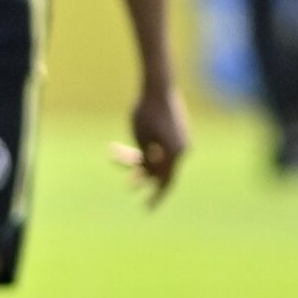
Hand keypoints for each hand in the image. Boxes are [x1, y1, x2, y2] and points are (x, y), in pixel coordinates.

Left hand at [111, 80, 189, 205]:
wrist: (158, 88)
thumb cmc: (146, 112)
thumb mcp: (140, 137)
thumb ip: (145, 158)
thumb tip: (148, 176)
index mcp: (175, 152)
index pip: (166, 182)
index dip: (156, 197)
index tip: (147, 209)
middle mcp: (182, 149)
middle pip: (161, 171)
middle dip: (143, 177)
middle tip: (130, 187)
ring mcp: (181, 142)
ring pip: (158, 159)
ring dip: (137, 159)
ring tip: (115, 154)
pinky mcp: (176, 135)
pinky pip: (160, 149)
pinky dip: (145, 150)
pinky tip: (122, 149)